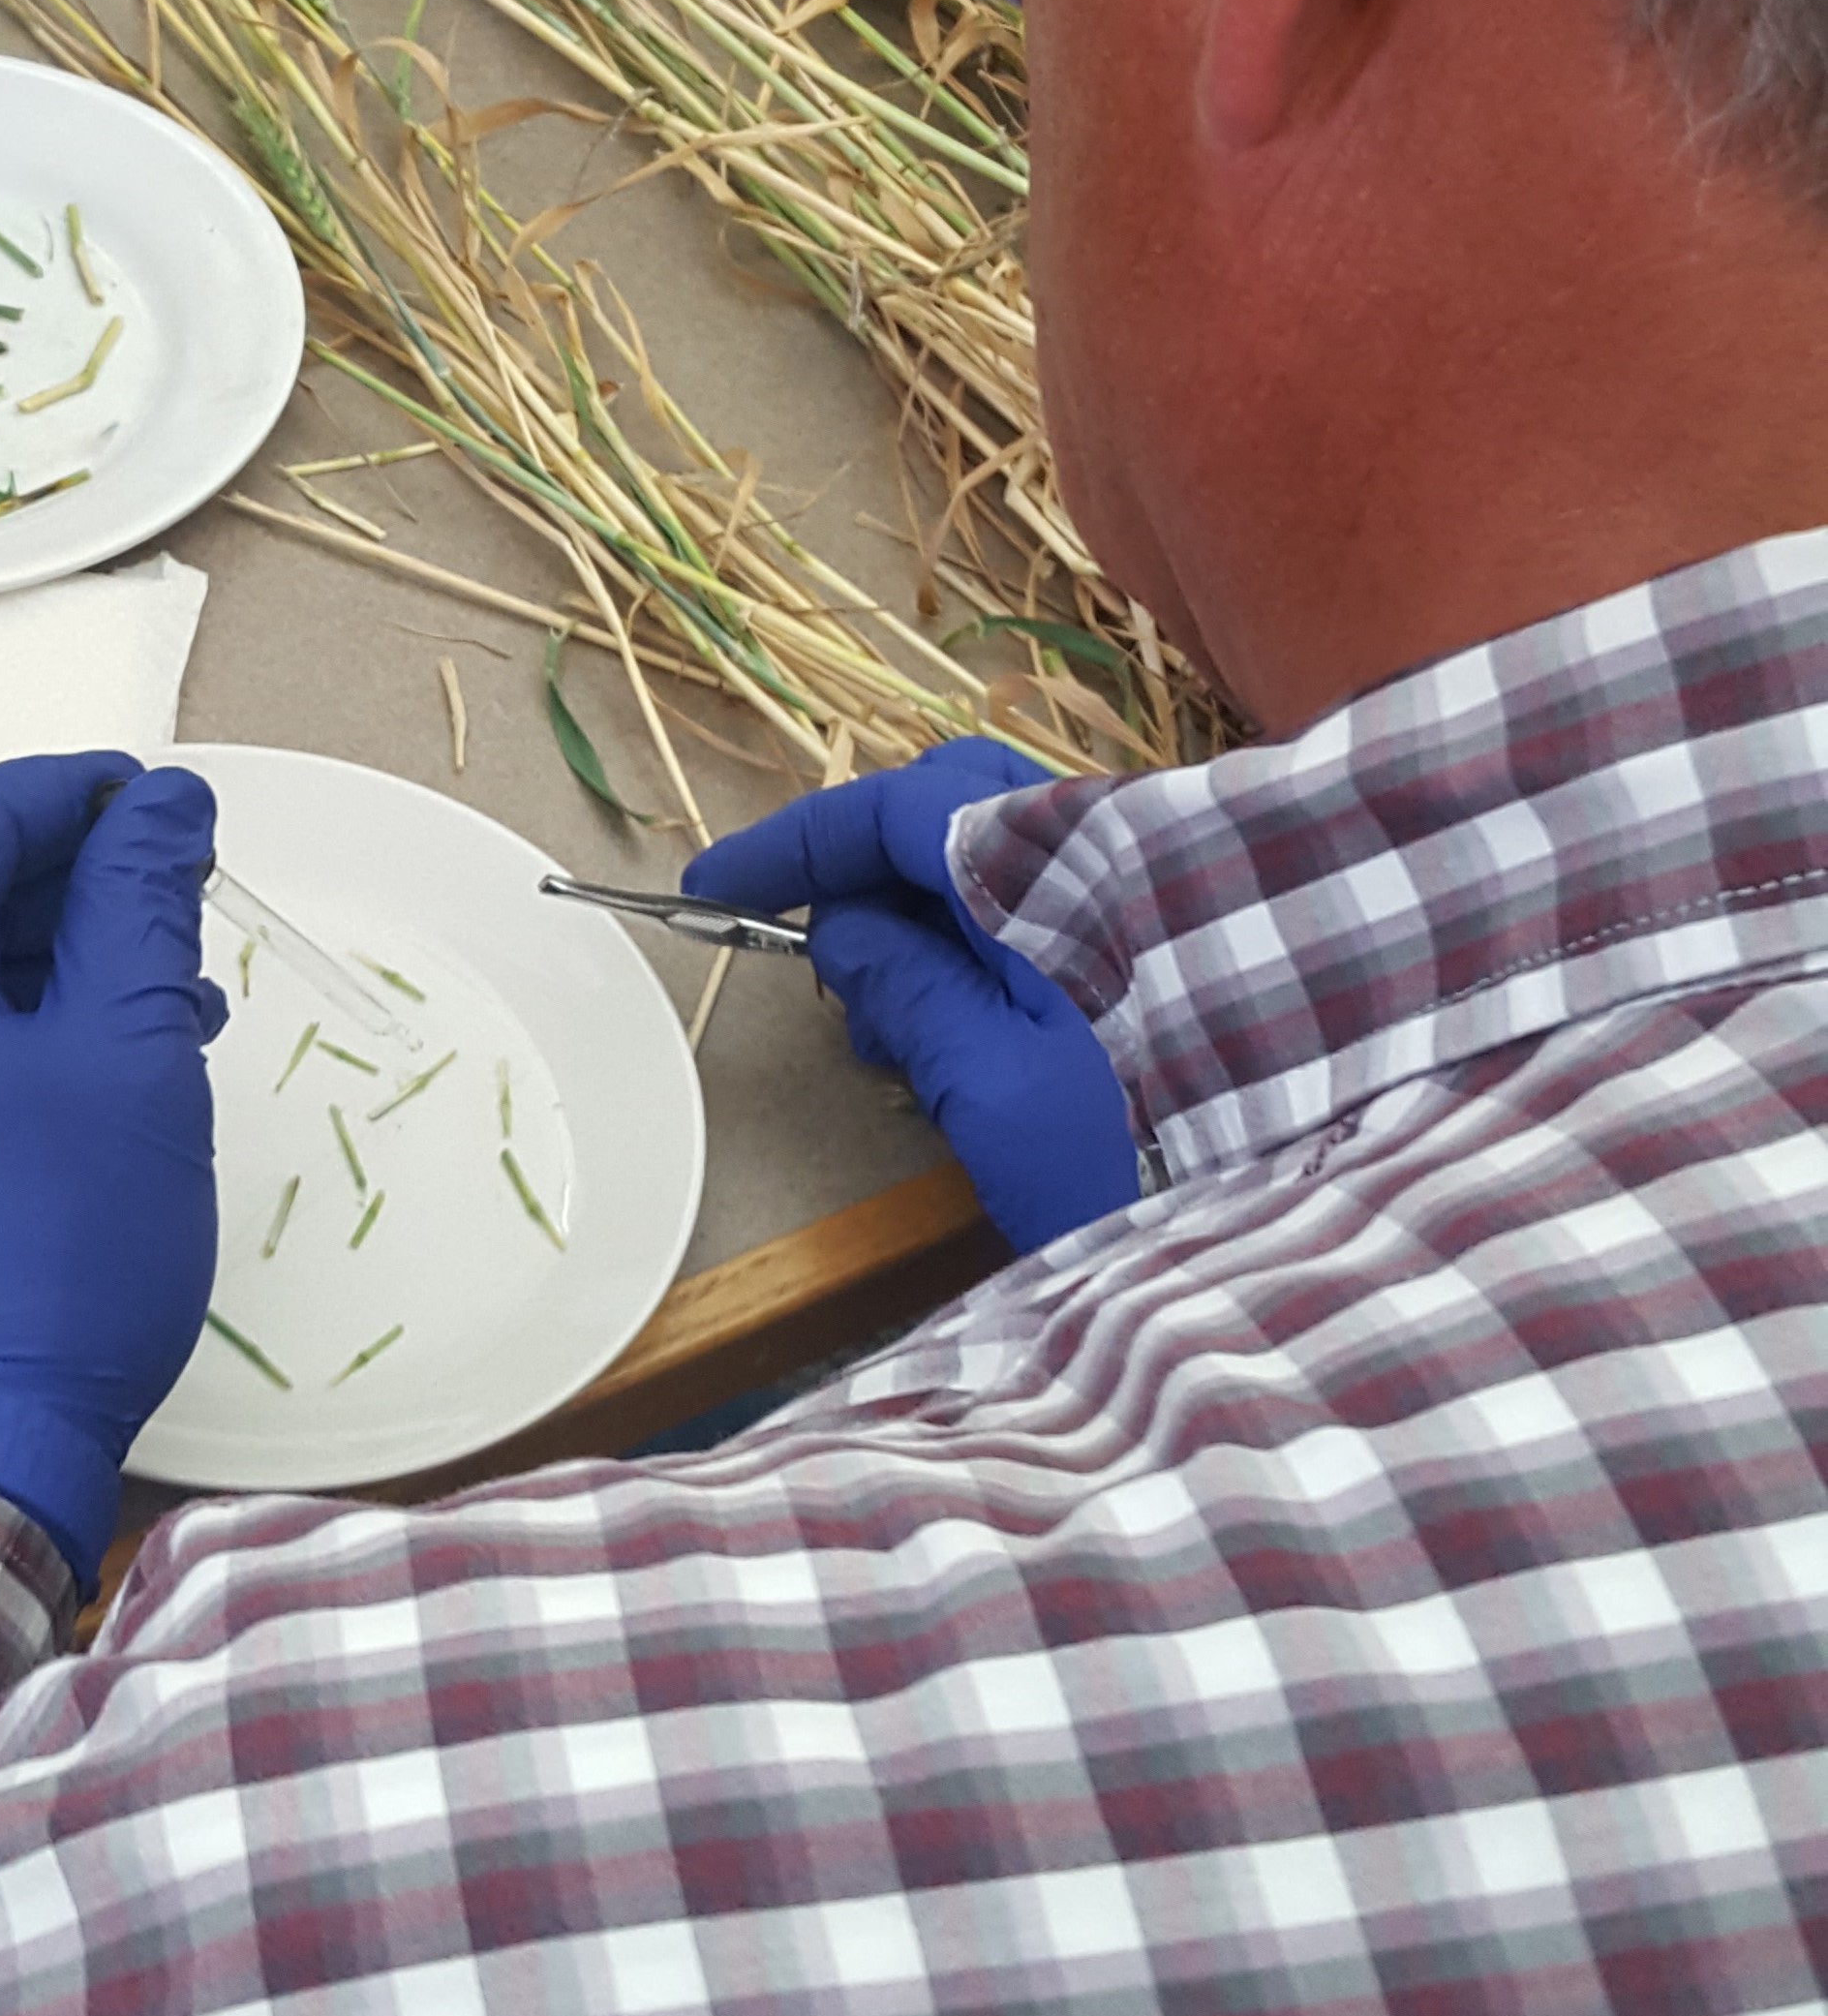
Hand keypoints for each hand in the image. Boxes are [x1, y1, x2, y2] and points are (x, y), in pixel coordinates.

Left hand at [0, 753, 222, 1582]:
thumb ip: (138, 908)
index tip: (159, 810)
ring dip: (14, 997)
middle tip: (169, 938)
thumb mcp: (127, 1064)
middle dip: (55, 911)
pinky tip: (42, 1118)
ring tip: (132, 1041)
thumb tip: (161, 806)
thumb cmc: (47, 1267)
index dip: (74, 801)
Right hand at [688, 740, 1137, 1256]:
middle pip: (954, 803)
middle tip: (826, 971)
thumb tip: (840, 927)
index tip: (713, 892)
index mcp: (1061, 867)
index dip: (795, 843)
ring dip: (924, 912)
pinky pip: (1057, 895)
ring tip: (896, 1033)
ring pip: (1005, 849)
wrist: (1301, 1212)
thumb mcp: (990, 1091)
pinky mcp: (1177, 936)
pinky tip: (967, 1029)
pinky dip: (988, 937)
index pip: (897, 807)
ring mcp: (1155, 887)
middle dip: (867, 872)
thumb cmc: (1136, 1160)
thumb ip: (909, 992)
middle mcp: (1116, 847)